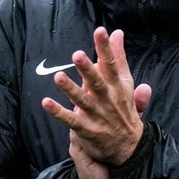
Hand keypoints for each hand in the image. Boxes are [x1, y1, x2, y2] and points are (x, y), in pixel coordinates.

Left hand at [42, 27, 151, 178]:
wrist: (131, 146)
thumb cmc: (125, 108)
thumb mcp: (126, 82)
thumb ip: (119, 57)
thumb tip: (117, 33)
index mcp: (117, 86)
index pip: (112, 64)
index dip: (106, 48)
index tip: (101, 31)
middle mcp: (108, 99)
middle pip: (97, 82)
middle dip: (87, 69)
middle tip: (77, 55)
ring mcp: (97, 115)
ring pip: (82, 101)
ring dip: (70, 89)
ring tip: (58, 77)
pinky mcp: (87, 130)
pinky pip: (71, 121)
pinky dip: (59, 113)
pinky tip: (46, 103)